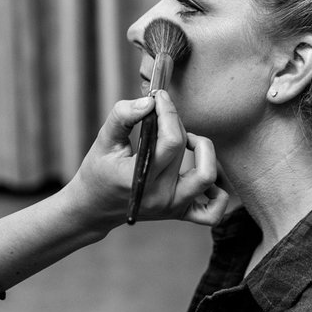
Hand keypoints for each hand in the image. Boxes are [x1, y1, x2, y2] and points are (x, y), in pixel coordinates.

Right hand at [66, 90, 229, 229]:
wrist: (94, 208)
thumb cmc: (98, 170)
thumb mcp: (103, 139)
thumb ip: (123, 115)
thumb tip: (151, 101)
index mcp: (137, 179)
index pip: (171, 142)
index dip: (169, 112)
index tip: (159, 97)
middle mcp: (158, 196)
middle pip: (185, 150)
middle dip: (176, 122)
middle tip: (161, 116)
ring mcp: (172, 207)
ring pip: (207, 177)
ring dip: (203, 151)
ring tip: (186, 141)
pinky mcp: (180, 213)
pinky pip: (213, 211)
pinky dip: (217, 193)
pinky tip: (199, 172)